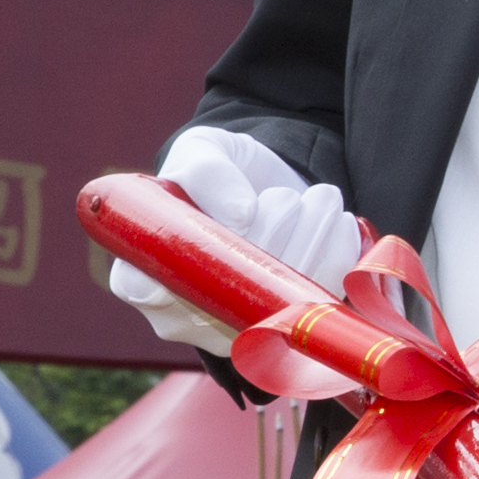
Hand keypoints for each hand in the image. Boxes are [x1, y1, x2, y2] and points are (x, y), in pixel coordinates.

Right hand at [104, 124, 362, 359]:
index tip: (227, 233)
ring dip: (312, 240)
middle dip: (271, 238)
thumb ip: (206, 172)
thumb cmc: (221, 174)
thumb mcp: (203, 152)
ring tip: (320, 197)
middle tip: (286, 197)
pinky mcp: (286, 324)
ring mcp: (236, 326)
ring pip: (279, 302)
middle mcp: (184, 313)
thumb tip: (242, 214)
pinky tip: (337, 222)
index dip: (178, 270)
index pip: (143, 289)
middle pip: (227, 294)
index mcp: (141, 273)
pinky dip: (338, 256)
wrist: (270, 187)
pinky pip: (319, 300)